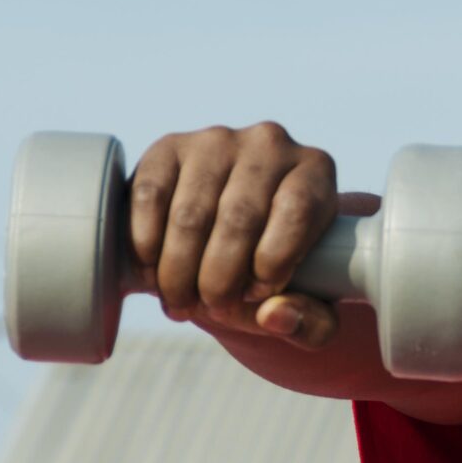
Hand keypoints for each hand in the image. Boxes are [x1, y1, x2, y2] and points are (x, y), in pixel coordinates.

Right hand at [126, 122, 375, 349]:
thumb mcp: (310, 305)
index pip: (299, 209)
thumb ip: (311, 322)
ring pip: (191, 213)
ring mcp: (216, 141)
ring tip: (179, 303)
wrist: (227, 236)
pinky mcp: (168, 148)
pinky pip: (150, 195)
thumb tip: (274, 316)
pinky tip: (151, 271)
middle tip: (210, 308)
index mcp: (315, 172)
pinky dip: (146, 243)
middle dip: (219, 279)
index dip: (275, 260)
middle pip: (240, 216)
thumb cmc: (277, 269)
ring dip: (178, 271)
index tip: (258, 295)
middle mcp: (269, 144)